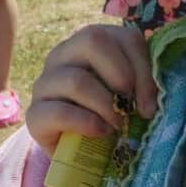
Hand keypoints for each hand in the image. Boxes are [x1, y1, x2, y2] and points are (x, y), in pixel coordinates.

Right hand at [26, 24, 157, 153]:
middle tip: (131, 104)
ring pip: (76, 79)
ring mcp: (45, 82)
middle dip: (121, 74)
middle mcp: (63, 54)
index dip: (142, 66)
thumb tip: (149, 100)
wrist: (78, 150)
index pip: (123, 36)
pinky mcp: (35, 114)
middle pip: (92, 40)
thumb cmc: (109, 113)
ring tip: (117, 124)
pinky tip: (101, 132)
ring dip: (105, 105)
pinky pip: (59, 112)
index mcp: (91, 41)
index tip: (150, 102)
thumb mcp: (129, 94)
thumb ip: (141, 84)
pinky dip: (87, 123)